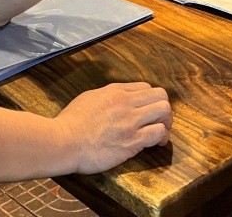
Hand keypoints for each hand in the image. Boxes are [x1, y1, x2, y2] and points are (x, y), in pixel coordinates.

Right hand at [54, 82, 171, 173]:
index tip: (148, 111)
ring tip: (160, 133)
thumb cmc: (70, 123)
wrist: (64, 142)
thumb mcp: (88, 98)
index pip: (146, 88)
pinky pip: (159, 132)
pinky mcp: (132, 140)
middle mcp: (126, 102)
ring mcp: (130, 120)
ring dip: (166, 122)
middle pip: (161, 96)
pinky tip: (156, 144)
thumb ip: (106, 96)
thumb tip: (115, 98)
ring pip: (164, 111)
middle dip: (163, 109)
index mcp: (115, 91)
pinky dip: (162, 138)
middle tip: (159, 122)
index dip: (151, 100)